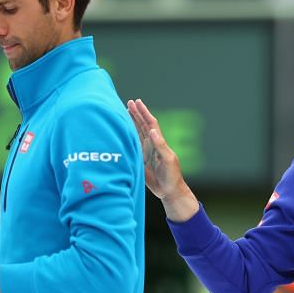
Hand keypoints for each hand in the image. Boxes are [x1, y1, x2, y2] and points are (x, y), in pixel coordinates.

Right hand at [127, 99, 198, 220]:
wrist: (169, 190)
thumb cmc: (171, 175)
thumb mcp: (167, 159)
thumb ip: (160, 145)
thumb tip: (152, 130)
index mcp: (158, 142)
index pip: (150, 123)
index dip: (144, 112)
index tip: (137, 102)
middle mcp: (151, 144)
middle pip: (143, 125)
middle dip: (136, 113)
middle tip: (129, 102)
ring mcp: (145, 151)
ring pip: (137, 133)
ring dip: (132, 122)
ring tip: (125, 112)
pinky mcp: (140, 159)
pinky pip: (132, 144)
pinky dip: (128, 136)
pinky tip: (122, 132)